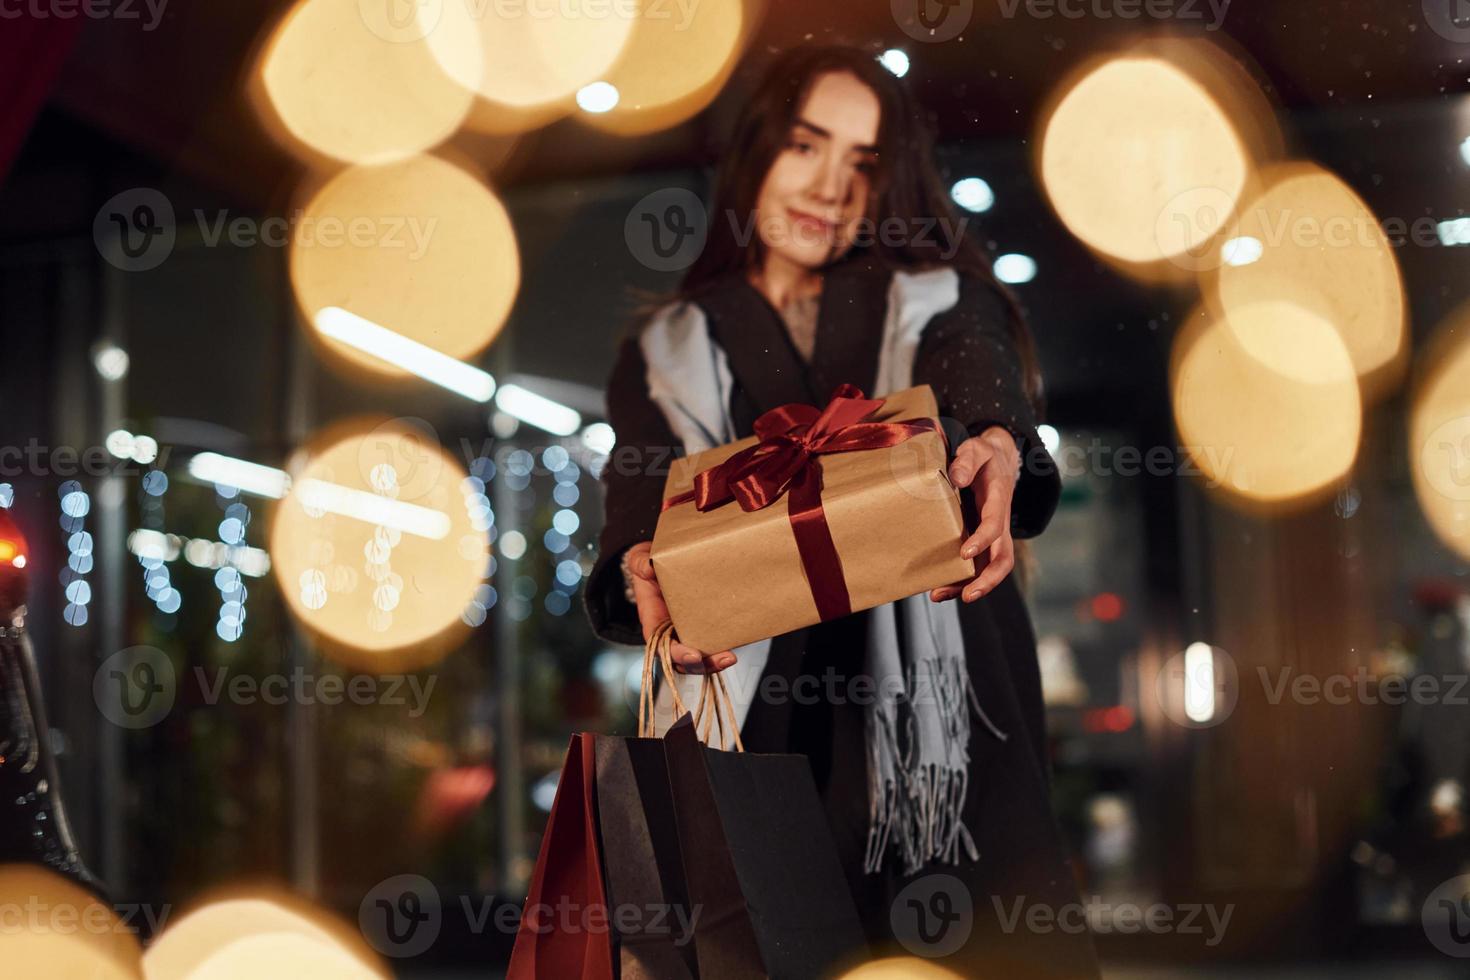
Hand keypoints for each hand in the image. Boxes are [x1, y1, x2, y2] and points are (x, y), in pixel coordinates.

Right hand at [624, 541, 737, 673]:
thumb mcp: (639, 561)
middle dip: (703, 664)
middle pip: (685, 658)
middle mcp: (671, 631)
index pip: (661, 646)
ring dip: (716, 661)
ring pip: (701, 655)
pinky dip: (725, 643)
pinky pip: (714, 639)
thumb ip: (640, 563)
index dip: (676, 655)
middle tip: (722, 659)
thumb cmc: (648, 565)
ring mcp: (689, 629)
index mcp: (653, 621)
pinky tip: (739, 640)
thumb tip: (648, 566)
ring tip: (730, 657)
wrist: (662, 561)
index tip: (692, 656)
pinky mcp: (706, 622)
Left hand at [929, 426, 1019, 603]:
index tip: (964, 553)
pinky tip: (939, 588)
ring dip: (971, 585)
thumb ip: (967, 461)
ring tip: (940, 596)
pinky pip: (977, 564)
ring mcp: (993, 534)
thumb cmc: (984, 457)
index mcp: (998, 500)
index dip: (983, 540)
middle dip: (987, 580)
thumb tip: (956, 478)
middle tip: (967, 596)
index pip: (995, 525)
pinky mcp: (983, 540)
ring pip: (990, 567)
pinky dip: (961, 579)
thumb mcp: (977, 450)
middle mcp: (1000, 522)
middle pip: (1003, 558)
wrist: (999, 460)